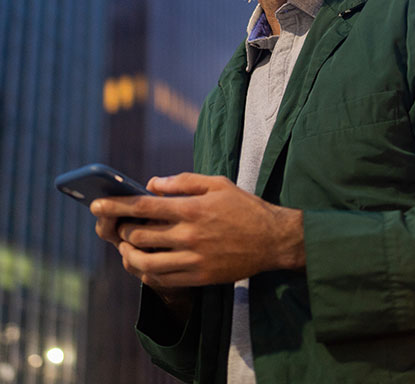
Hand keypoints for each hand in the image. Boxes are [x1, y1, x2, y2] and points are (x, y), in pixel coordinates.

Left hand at [90, 173, 304, 290]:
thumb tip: (152, 183)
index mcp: (193, 208)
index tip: (96, 204)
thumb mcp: (217, 184)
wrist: (272, 239)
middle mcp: (190, 235)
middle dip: (121, 230)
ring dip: (128, 255)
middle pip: (139, 236)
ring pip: (145, 263)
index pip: (144, 206)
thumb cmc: (244, 207)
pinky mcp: (199, 277)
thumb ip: (183, 181)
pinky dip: (146, 272)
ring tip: (126, 247)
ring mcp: (194, 259)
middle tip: (117, 226)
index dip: (116, 205)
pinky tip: (144, 263)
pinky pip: (162, 279)